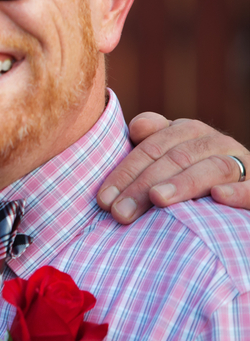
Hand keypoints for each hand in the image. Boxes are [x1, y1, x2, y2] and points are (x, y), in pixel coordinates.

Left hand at [97, 113, 248, 223]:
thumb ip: (150, 143)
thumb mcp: (168, 157)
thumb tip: (137, 126)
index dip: (125, 173)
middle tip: (120, 213)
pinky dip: (237, 192)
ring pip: (211, 168)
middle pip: (175, 159)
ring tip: (158, 198)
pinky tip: (218, 197)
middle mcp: (214, 142)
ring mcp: (241, 162)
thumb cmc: (191, 173)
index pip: (151, 148)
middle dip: (143, 186)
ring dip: (183, 183)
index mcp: (187, 131)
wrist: (240, 185)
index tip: (103, 200)